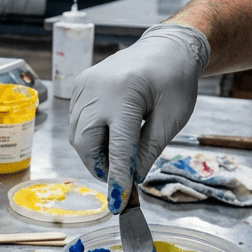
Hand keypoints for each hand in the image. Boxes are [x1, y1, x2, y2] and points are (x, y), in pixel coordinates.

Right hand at [68, 22, 208, 212]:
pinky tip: (109, 137)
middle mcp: (98, 89)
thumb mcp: (172, 118)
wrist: (165, 48)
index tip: (119, 203)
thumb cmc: (175, 81)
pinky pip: (76, 121)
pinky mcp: (80, 85)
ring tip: (117, 157)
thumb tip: (132, 179)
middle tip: (119, 178)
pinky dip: (89, 137)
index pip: (118, 147)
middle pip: (85, 142)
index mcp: (127, 94)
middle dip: (99, 167)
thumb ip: (149, 150)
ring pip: (76, 135)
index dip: (118, 178)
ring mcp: (85, 85)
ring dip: (93, 154)